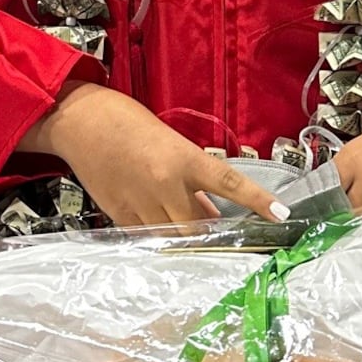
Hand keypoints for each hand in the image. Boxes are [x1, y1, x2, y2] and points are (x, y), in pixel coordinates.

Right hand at [21, 81, 289, 227]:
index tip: (281, 214)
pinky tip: (156, 226)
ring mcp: (141, 202)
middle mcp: (165, 183)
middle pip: (198, 229)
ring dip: (184, 240)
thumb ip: (192, 180)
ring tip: (185, 231)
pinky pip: (146, 237)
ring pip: (172, 238)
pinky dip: (157, 236)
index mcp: (184, 158)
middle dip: (210, 238)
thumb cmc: (127, 123)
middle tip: (223, 241)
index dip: (258, 200)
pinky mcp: (119, 214)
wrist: (80, 120)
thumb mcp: (171, 144)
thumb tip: (209, 214)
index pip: (230, 182)